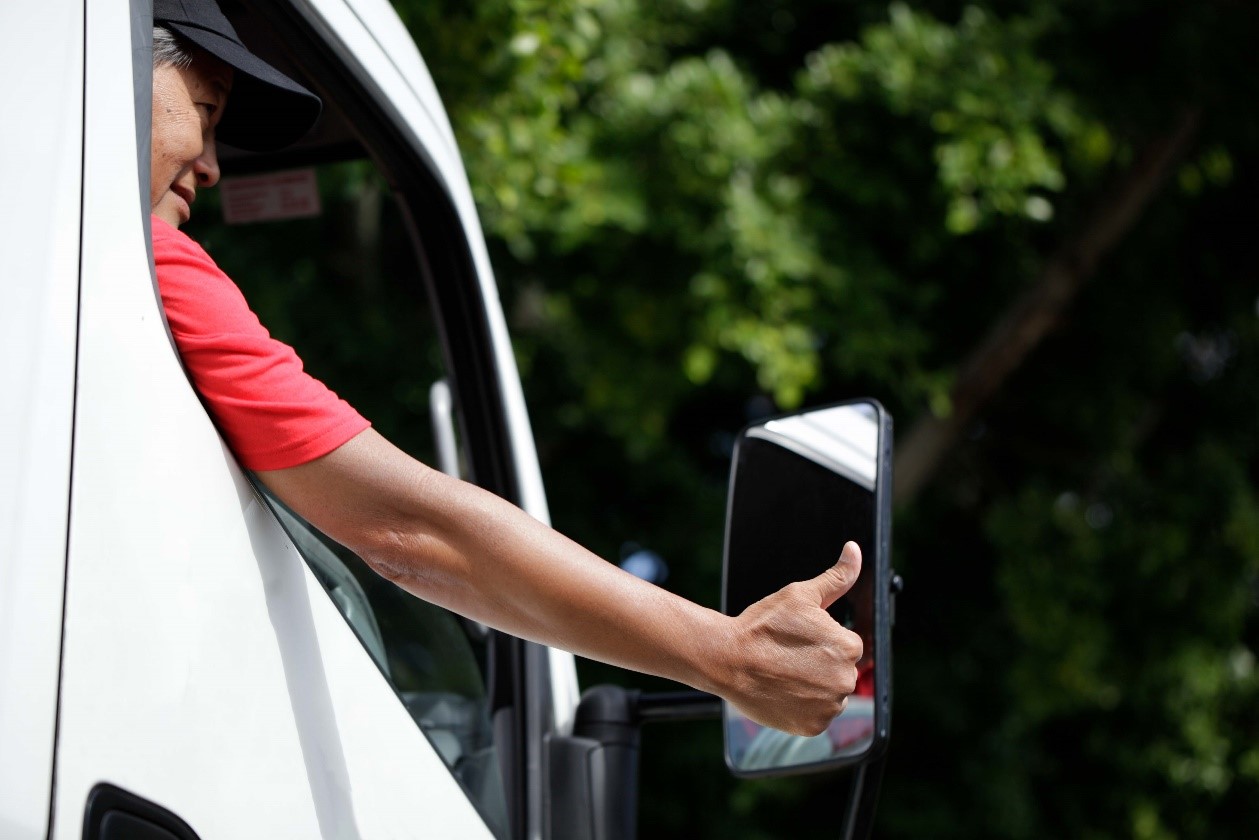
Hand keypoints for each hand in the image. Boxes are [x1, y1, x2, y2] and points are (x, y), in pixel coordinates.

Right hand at [720, 541, 863, 735]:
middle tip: (787, 656)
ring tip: (783, 674)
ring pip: (828, 695)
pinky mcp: (813, 727)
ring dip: (812, 687)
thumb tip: (855, 551)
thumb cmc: (762, 626)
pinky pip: (816, 716)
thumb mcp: (800, 594)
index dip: (819, 640)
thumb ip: (836, 577)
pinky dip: (802, 708)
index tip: (796, 639)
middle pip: (839, 671)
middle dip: (818, 664)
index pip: (845, 644)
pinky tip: (782, 691)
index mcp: (849, 646)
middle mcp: (846, 680)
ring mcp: (830, 707)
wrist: (727, 659)